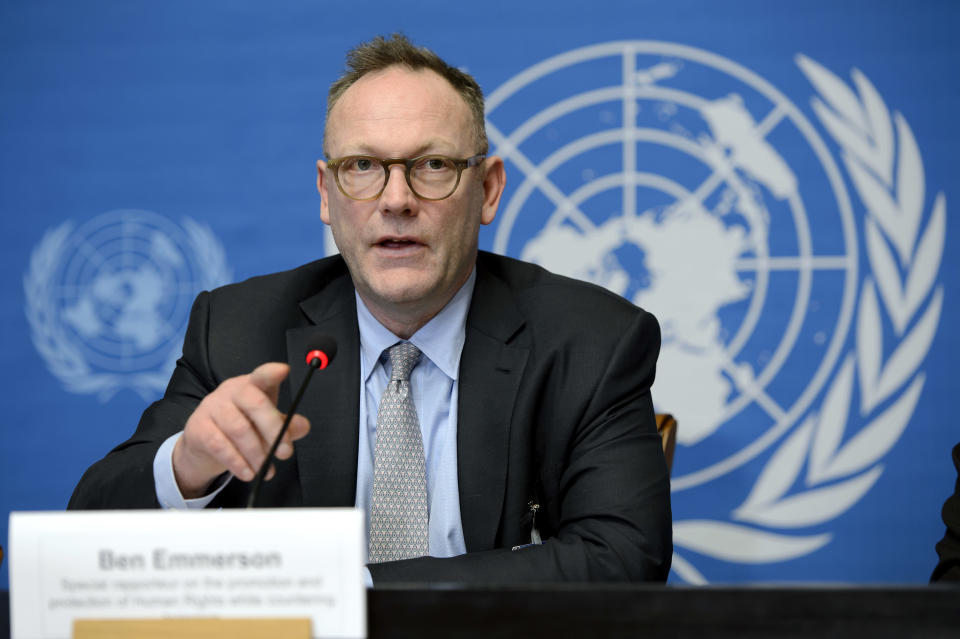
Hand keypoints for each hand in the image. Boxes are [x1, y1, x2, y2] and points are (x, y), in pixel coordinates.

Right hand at [172, 362, 309, 497]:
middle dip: (274, 430)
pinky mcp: (198, 427)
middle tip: (285, 453)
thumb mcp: (266, 424)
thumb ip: (286, 424)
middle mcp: (231, 391)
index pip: (262, 375)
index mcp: (252, 385)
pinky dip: (237, 463)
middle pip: (255, 403)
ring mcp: (212, 407)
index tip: (283, 370)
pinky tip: (248, 473)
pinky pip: (220, 445)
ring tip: (266, 470)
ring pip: (239, 429)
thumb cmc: (241, 426)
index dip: (271, 372)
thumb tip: (303, 426)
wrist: (204, 444)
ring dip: (257, 454)